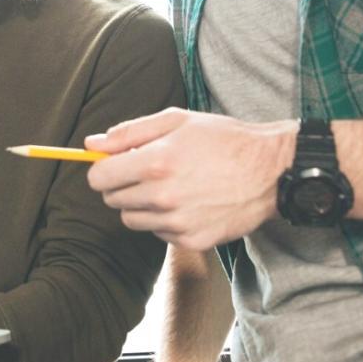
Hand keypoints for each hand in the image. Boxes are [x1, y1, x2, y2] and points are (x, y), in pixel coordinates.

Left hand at [85, 108, 296, 249]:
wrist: (271, 171)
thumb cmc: (224, 140)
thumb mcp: (177, 121)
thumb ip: (129, 132)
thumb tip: (91, 145)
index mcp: (155, 162)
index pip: (99, 178)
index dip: (102, 170)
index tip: (114, 165)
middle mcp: (163, 196)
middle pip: (112, 200)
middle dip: (122, 185)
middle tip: (148, 172)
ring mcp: (177, 223)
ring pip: (132, 220)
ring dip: (141, 204)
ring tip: (170, 186)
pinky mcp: (192, 241)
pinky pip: (158, 233)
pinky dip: (164, 221)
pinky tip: (187, 203)